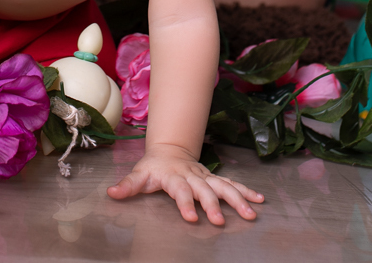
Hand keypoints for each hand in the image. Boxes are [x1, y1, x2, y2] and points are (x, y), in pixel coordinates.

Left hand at [107, 144, 262, 224]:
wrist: (169, 149)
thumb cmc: (153, 167)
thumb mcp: (139, 175)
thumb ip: (128, 185)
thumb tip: (111, 193)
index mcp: (174, 177)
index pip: (180, 191)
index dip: (185, 203)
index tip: (191, 217)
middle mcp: (193, 176)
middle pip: (205, 190)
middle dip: (213, 205)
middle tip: (220, 221)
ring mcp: (206, 177)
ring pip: (224, 187)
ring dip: (237, 199)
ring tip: (250, 213)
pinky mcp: (215, 179)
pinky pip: (233, 184)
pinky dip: (247, 191)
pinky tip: (259, 200)